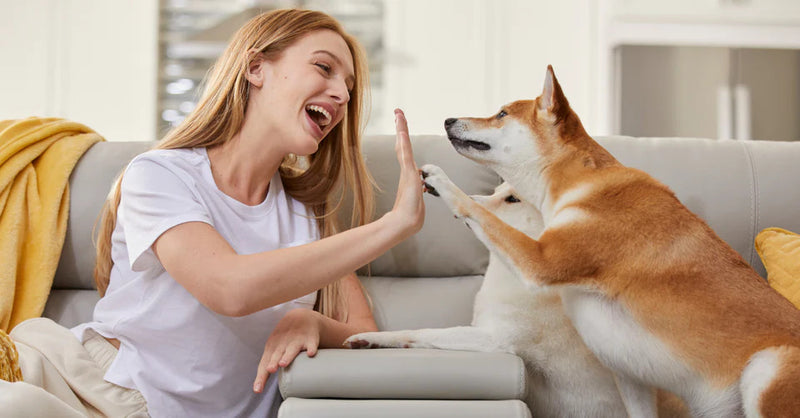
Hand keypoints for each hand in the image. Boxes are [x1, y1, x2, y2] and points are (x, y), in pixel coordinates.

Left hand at [253, 308, 320, 392]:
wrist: (302, 316)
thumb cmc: (284, 338)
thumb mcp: (274, 348)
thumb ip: (267, 365)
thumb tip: (257, 388)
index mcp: (272, 348)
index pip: (264, 363)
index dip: (261, 376)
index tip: (257, 390)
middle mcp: (283, 344)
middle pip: (277, 355)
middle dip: (273, 362)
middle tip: (270, 369)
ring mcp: (297, 340)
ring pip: (292, 349)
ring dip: (287, 355)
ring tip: (283, 363)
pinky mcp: (310, 339)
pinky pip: (311, 344)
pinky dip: (311, 348)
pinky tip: (310, 353)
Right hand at [389, 109, 424, 235]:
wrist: (404, 223)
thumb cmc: (411, 216)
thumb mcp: (418, 199)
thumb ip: (418, 190)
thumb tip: (420, 187)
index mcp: (409, 174)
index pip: (406, 152)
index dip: (404, 139)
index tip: (401, 126)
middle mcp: (406, 170)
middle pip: (403, 144)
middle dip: (401, 127)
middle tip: (398, 112)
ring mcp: (406, 171)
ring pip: (404, 145)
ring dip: (402, 129)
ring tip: (399, 114)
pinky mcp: (408, 174)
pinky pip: (406, 155)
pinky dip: (403, 142)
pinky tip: (401, 131)